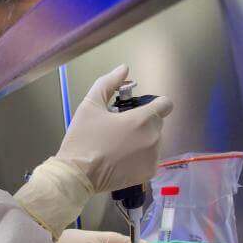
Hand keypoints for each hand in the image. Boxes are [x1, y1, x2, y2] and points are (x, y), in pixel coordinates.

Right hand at [56, 65, 173, 192]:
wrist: (77, 174)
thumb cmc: (83, 138)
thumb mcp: (90, 105)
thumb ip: (108, 83)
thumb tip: (124, 68)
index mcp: (143, 119)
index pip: (165, 104)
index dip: (154, 104)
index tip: (137, 110)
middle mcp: (154, 137)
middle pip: (157, 123)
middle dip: (142, 123)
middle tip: (118, 129)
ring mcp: (153, 157)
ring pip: (154, 141)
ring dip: (141, 140)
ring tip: (118, 146)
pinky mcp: (149, 172)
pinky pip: (150, 159)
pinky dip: (139, 158)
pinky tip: (121, 160)